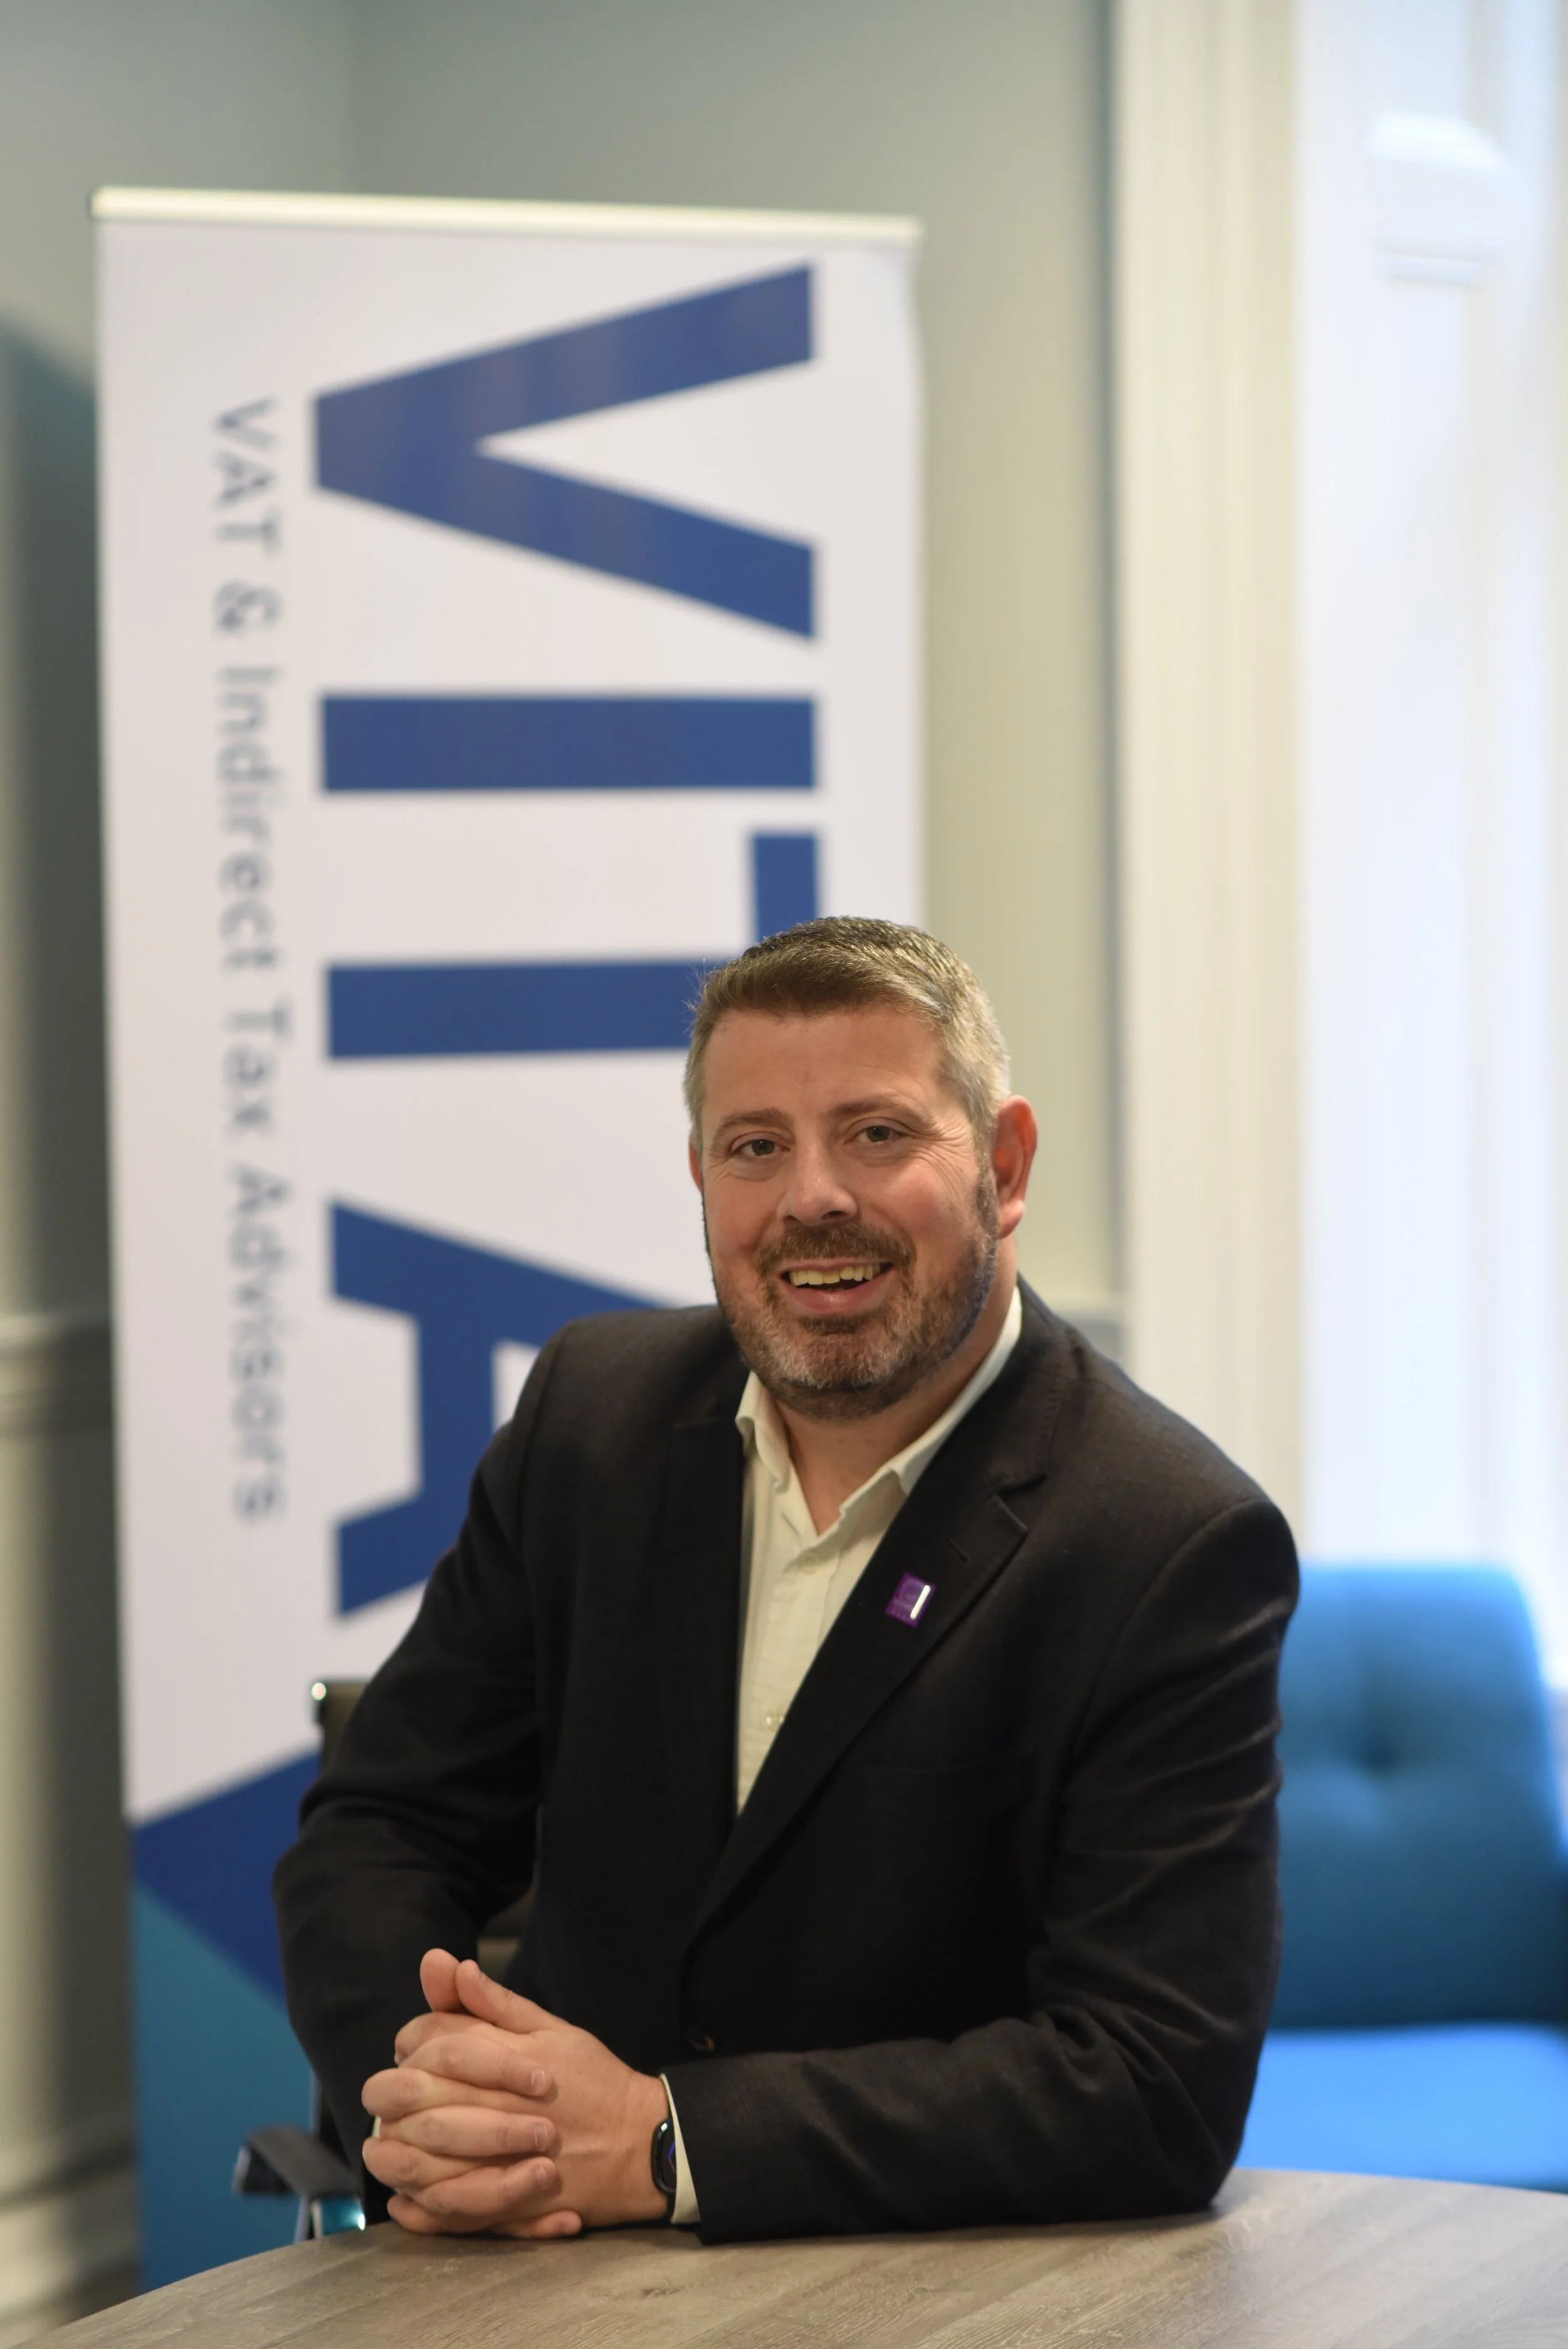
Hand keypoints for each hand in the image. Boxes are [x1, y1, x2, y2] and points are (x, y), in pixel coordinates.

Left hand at [362, 1952, 669, 2237]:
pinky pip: (445, 2211)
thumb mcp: (552, 2029)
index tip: (412, 2048)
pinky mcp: (504, 2205)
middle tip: (392, 2097)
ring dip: (395, 2151)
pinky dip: (418, 2208)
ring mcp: (497, 2160)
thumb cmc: (595, 2080)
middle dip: (393, 2094)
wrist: (639, 2144)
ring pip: (419, 2157)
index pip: (430, 2039)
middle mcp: (494, 2106)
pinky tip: (405, 2198)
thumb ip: (497, 2004)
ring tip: (388, 2145)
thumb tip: (453, 1967)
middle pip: (413, 2095)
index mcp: (503, 2057)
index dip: (413, 2041)